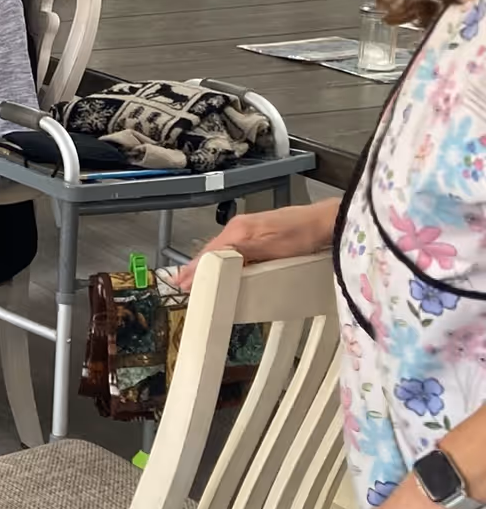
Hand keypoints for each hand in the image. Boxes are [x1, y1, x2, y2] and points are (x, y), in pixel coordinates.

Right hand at [163, 198, 340, 290]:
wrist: (327, 222)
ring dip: (209, 266)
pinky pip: (234, 251)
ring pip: (222, 252)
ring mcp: (249, 231)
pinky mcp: (260, 236)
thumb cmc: (301, 236)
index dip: (195, 270)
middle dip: (197, 268)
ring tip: (197, 281)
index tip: (181, 285)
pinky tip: (224, 270)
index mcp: (237, 231)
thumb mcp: (270, 246)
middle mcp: (238, 229)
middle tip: (183, 286)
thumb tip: (210, 263)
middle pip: (212, 252)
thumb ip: (240, 253)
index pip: (209, 253)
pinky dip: (224, 262)